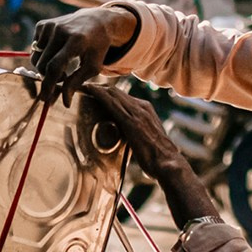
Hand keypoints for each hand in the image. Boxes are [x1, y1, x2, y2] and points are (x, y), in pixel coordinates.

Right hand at [31, 6, 137, 103]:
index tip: (45, 99)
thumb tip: (65, 103)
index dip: (48, 84)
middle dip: (49, 78)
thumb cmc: (96, 47)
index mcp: (76, 41)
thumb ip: (77, 82)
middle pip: (43, 65)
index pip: (55, 66)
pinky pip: (35, 49)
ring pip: (36, 59)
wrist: (96, 21)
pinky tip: (56, 51)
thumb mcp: (93, 66)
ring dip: (45, 67)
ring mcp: (50, 26)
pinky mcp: (42, 25)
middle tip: (62, 79)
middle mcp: (60, 30)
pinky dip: (43, 55)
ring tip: (61, 65)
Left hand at [82, 83, 220, 228]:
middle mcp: (142, 108)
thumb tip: (131, 141)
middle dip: (100, 88)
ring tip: (83, 86)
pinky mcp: (130, 122)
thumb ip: (138, 135)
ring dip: (97, 88)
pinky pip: (111, 103)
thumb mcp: (149, 140)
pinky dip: (98, 94)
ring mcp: (137, 113)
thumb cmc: (159, 158)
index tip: (95, 93)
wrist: (168, 164)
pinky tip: (89, 90)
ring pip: (113, 94)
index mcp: (147, 110)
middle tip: (84, 88)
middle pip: (117, 92)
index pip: (124, 97)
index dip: (108, 94)